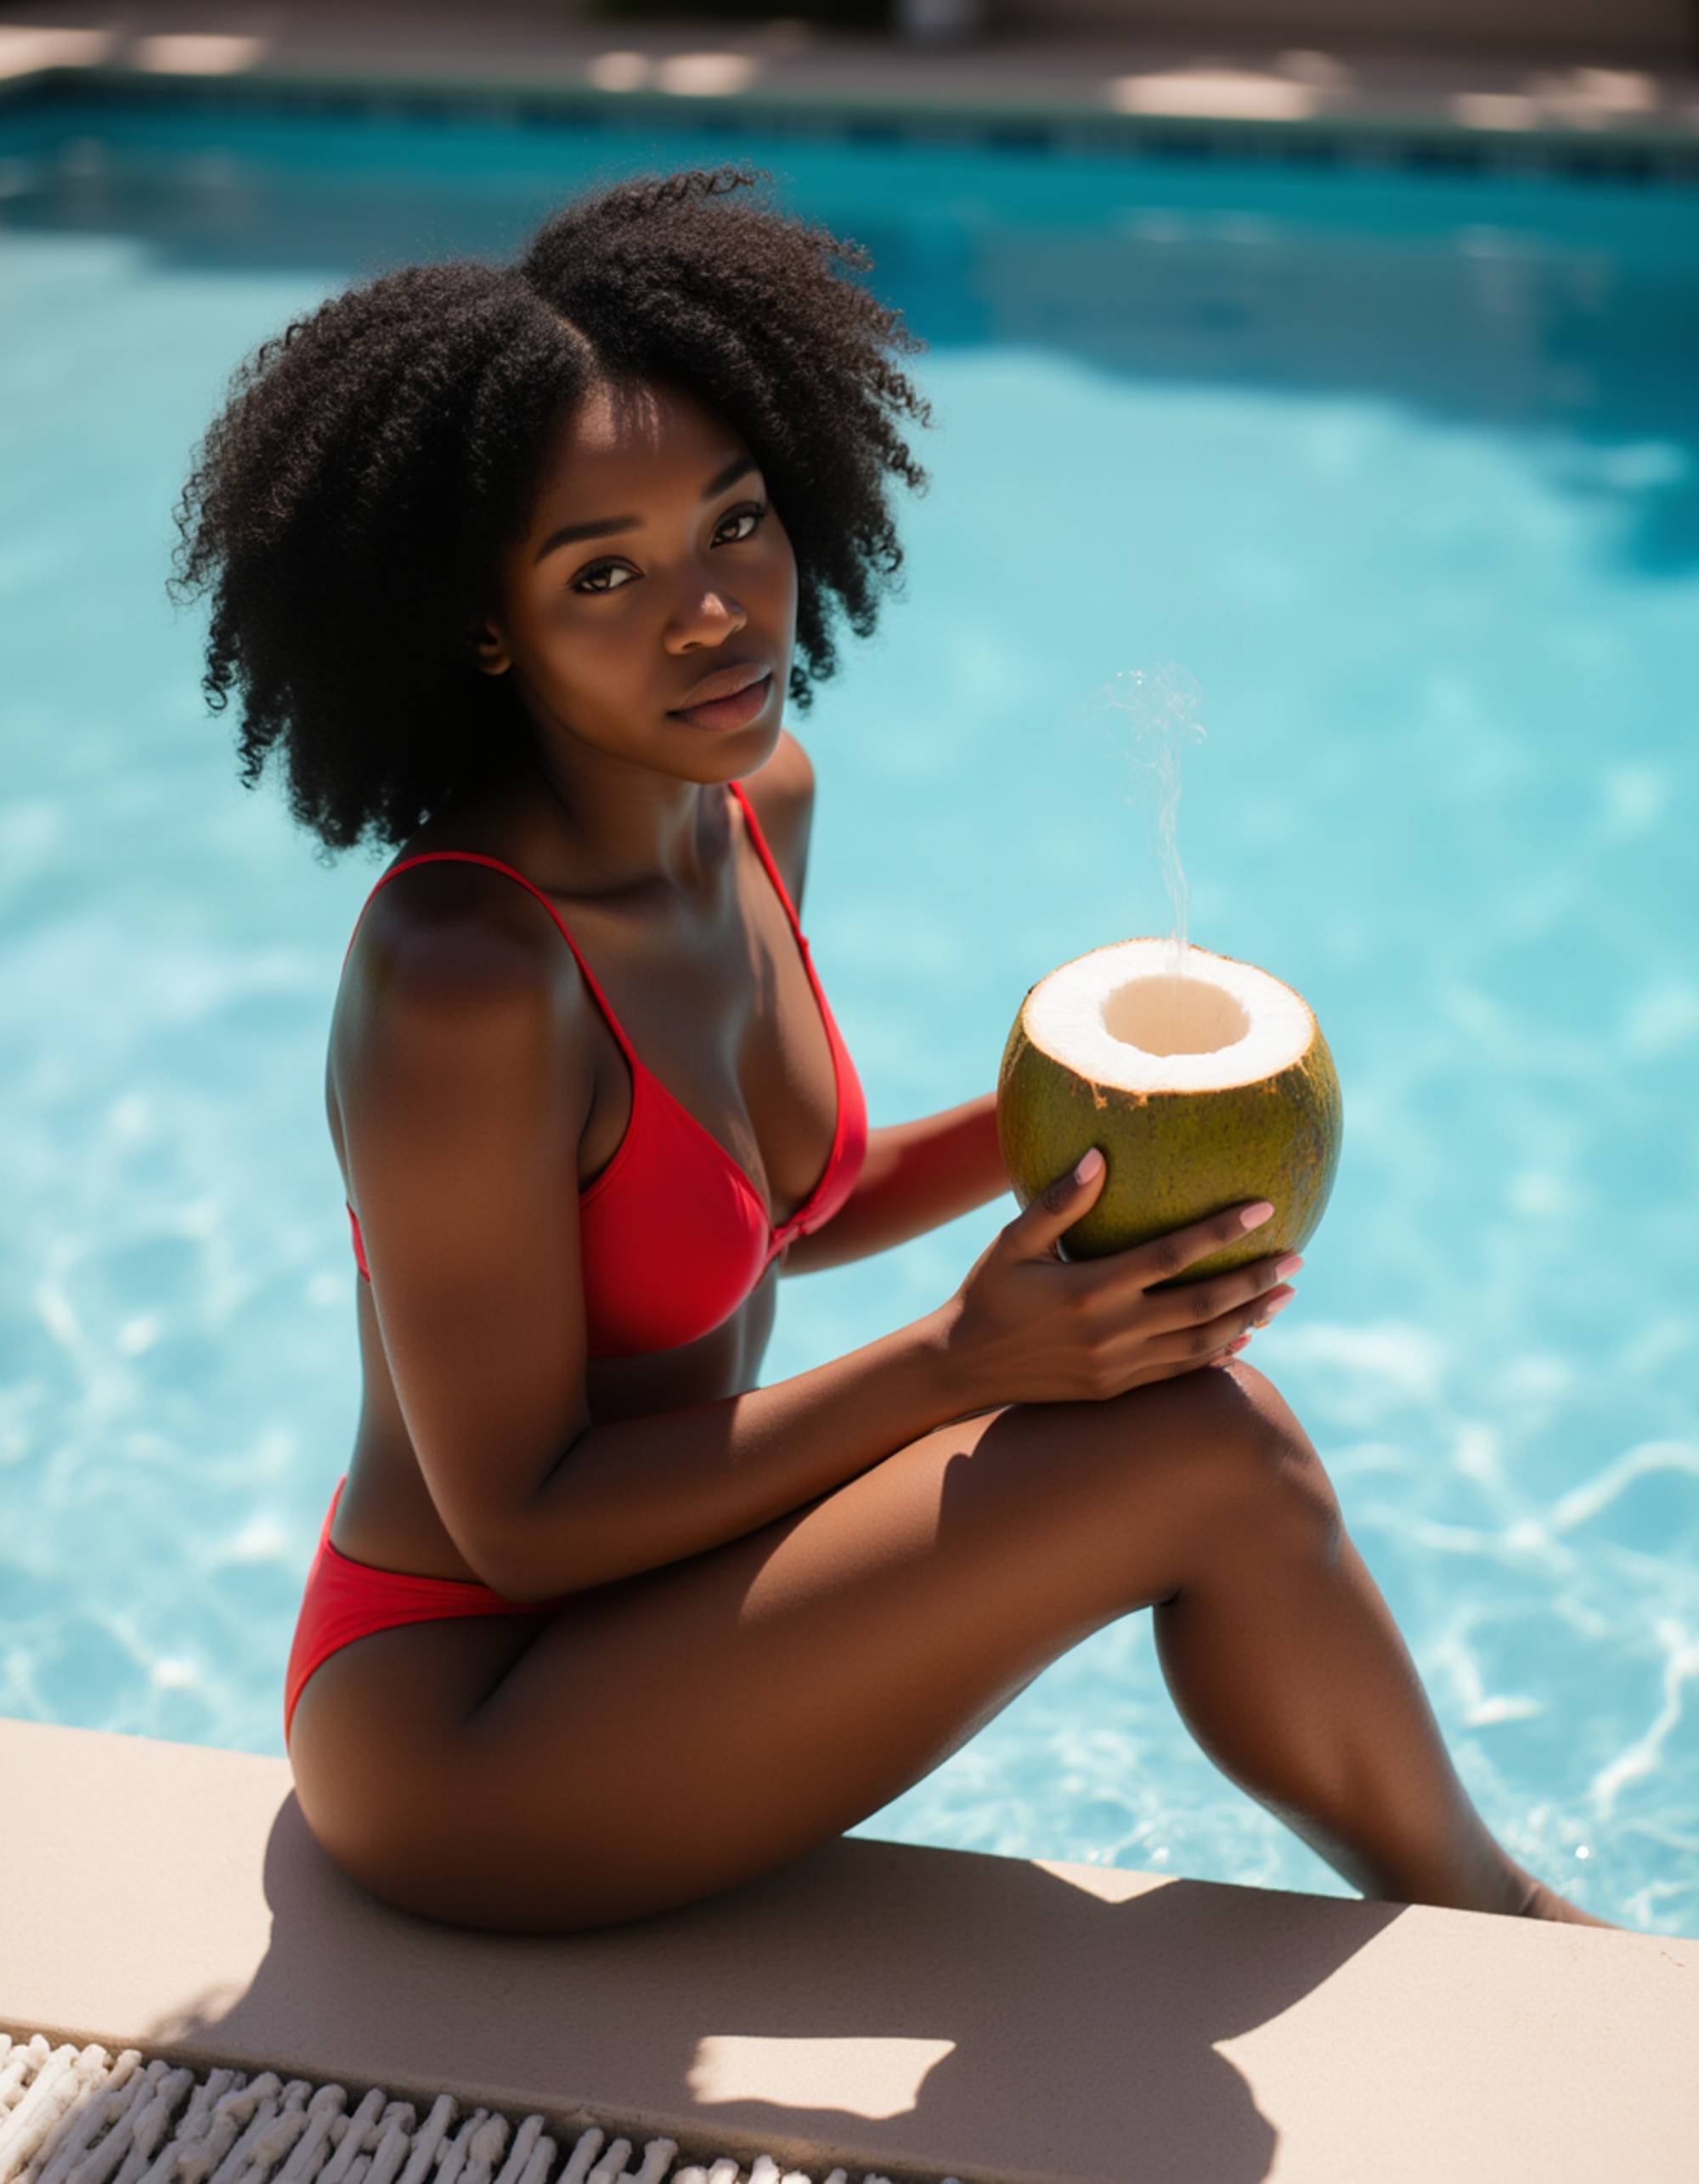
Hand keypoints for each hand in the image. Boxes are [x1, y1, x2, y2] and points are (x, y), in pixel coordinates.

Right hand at [939, 1152, 1297, 1408]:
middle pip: (1202, 1305)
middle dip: (1254, 1280)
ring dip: (1249, 1318)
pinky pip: (1182, 1373)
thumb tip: (1097, 1155)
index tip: (1265, 1209)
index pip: (1171, 1256)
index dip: (1220, 1232)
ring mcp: (1118, 1366)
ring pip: (1202, 1344)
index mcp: (1089, 1289)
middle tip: (1297, 1257)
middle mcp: (1111, 1332)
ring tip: (1284, 1294)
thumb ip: (1057, 1203)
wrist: (963, 1368)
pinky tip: (1245, 1336)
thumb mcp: (1012, 1243)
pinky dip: (1219, 1353)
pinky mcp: (1118, 1389)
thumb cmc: (987, 1293)